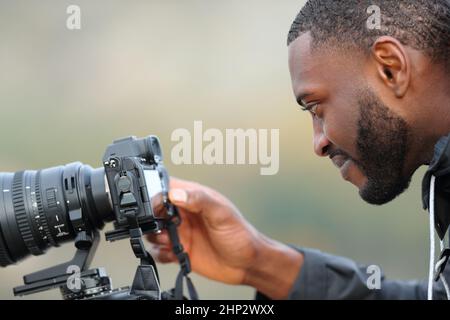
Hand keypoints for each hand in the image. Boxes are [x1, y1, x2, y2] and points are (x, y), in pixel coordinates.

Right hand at [146, 177, 303, 298]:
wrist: (247, 264)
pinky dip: (160, 254)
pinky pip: (159, 251)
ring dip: (155, 237)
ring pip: (153, 231)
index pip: (166, 189)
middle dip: (152, 220)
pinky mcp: (179, 251)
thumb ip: (199, 200)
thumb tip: (175, 193)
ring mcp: (180, 233)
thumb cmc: (240, 234)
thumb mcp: (221, 213)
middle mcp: (184, 214)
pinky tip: (174, 255)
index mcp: (193, 198)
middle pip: (154, 211)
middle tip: (163, 228)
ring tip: (169, 242)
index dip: (156, 195)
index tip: (157, 207)